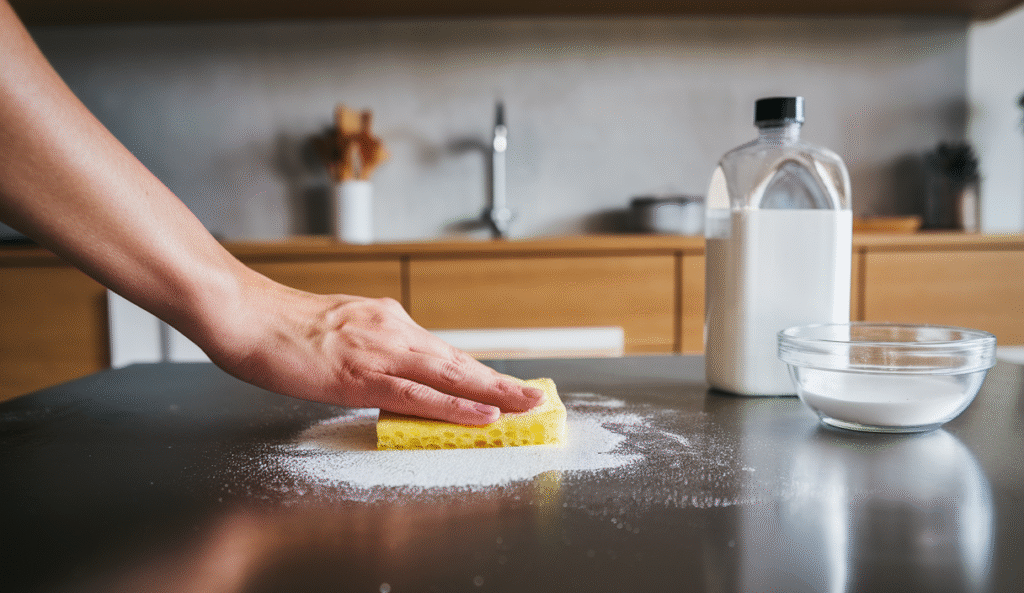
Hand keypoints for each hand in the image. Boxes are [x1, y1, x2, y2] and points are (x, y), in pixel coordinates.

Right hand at [204, 279, 544, 425]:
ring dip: (495, 392)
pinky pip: (420, 395)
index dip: (478, 371)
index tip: (505, 385)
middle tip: (535, 396)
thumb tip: (390, 373)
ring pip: (451, 376)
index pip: (443, 352)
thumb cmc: (283, 328)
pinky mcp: (363, 376)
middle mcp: (394, 330)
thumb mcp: (340, 330)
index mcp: (387, 321)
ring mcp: (381, 352)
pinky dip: (457, 407)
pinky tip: (484, 414)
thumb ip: (371, 349)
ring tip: (527, 404)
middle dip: (500, 382)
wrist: (247, 316)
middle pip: (458, 361)